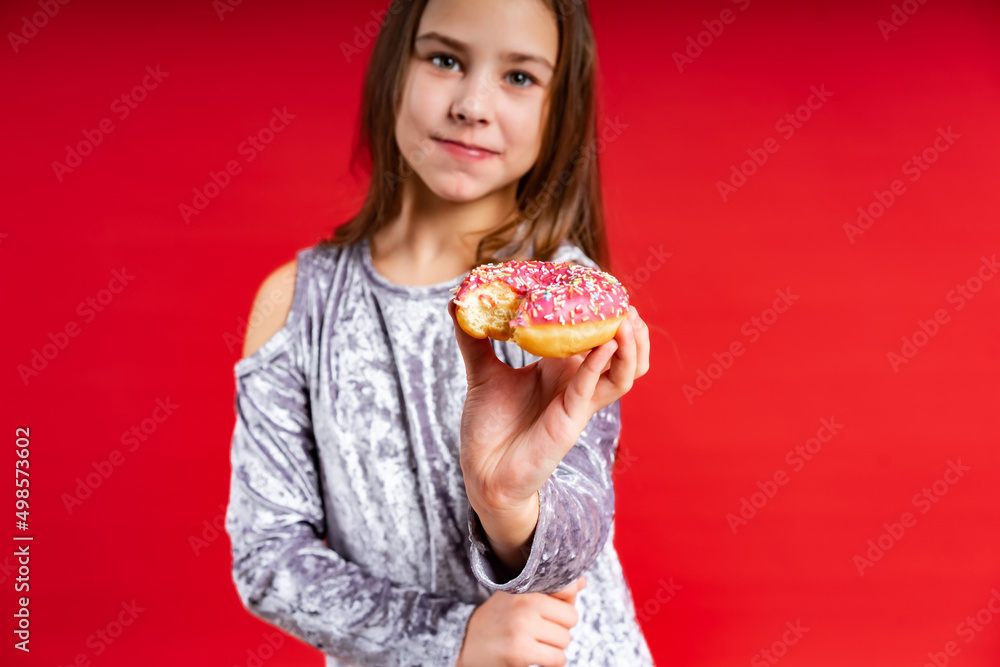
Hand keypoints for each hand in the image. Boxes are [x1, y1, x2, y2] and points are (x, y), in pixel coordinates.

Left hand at [449, 301, 649, 513]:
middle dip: (630, 326)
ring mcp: (578, 402)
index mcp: (560, 368)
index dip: (601, 310)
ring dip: (630, 346)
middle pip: (621, 352)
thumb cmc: (488, 426)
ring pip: (624, 373)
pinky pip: (594, 388)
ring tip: (627, 320)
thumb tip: (457, 302)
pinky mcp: (572, 420)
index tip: (596, 281)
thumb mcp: (481, 373)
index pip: (592, 334)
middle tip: (624, 300)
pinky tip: (606, 345)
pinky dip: (602, 365)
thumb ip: (473, 338)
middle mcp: (576, 382)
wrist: (482, 471)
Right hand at [455, 576, 586, 666]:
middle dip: (560, 628)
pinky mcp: (519, 652)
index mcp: (525, 587)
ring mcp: (521, 628)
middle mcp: (523, 604)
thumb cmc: (500, 619)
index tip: (549, 612)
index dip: (563, 605)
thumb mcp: (520, 596)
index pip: (567, 590)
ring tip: (534, 643)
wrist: (466, 644)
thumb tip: (582, 582)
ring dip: (554, 646)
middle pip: (571, 618)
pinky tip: (534, 656)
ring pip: (565, 640)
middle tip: (539, 630)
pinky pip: (557, 658)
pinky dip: (551, 662)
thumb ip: (552, 590)